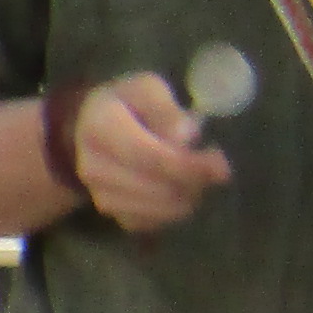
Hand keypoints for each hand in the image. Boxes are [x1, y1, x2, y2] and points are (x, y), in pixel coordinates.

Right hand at [67, 73, 234, 232]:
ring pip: (160, 210)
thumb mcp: (147, 90)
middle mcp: (94, 166)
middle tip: (216, 164)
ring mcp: (100, 194)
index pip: (151, 157)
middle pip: (159, 188)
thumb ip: (166, 109)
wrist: (91, 129)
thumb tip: (186, 135)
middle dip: (196, 181)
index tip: (222, 167)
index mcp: (100, 128)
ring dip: (188, 196)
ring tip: (197, 173)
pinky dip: (174, 210)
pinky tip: (180, 188)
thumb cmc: (129, 105)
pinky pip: (153, 222)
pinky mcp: (112, 214)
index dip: (191, 166)